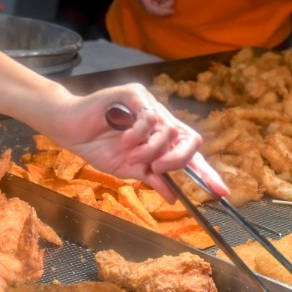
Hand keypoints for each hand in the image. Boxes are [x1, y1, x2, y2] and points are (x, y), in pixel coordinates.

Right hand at [51, 84, 227, 202]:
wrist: (70, 129)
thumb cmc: (98, 145)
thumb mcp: (128, 169)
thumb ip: (152, 178)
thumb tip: (173, 197)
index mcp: (162, 138)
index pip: (191, 154)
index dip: (207, 173)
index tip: (220, 192)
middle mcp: (160, 120)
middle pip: (190, 138)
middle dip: (178, 158)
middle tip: (159, 167)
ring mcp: (149, 105)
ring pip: (169, 130)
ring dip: (149, 149)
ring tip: (130, 153)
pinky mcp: (135, 94)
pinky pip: (150, 116)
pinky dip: (138, 134)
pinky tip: (123, 138)